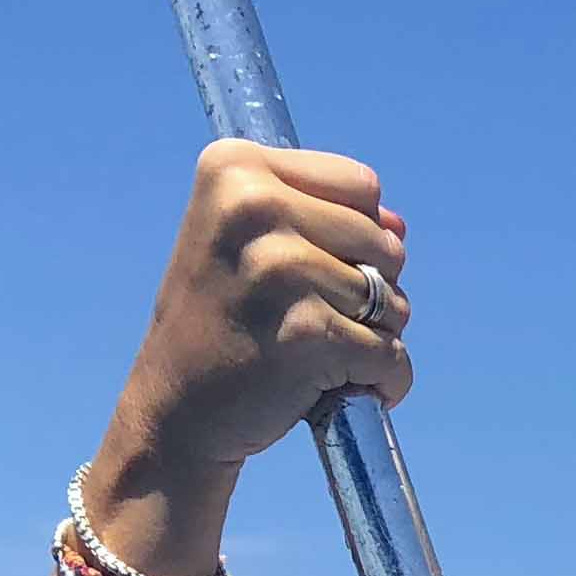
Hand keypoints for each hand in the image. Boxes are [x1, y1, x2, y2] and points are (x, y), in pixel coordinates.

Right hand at [106, 140, 411, 483]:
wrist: (176, 407)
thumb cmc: (224, 319)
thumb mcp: (254, 245)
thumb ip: (329, 221)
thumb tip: (399, 227)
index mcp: (235, 168)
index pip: (362, 186)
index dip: (354, 235)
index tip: (299, 266)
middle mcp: (254, 206)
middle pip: (387, 245)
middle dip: (370, 291)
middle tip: (306, 317)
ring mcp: (283, 269)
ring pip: (395, 303)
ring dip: (374, 339)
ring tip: (311, 351)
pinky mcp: (310, 332)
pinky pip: (392, 356)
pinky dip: (383, 382)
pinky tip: (334, 388)